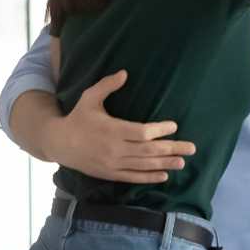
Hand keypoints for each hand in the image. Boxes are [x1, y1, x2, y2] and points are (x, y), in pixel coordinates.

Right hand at [44, 72, 194, 182]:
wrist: (58, 143)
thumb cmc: (78, 118)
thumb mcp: (89, 98)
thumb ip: (107, 86)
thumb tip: (125, 73)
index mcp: (111, 129)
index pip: (142, 132)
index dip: (160, 130)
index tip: (174, 126)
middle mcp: (114, 149)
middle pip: (148, 150)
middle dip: (172, 149)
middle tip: (191, 147)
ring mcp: (112, 163)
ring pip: (143, 165)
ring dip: (165, 164)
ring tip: (183, 162)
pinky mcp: (110, 173)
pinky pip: (132, 177)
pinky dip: (149, 177)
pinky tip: (164, 176)